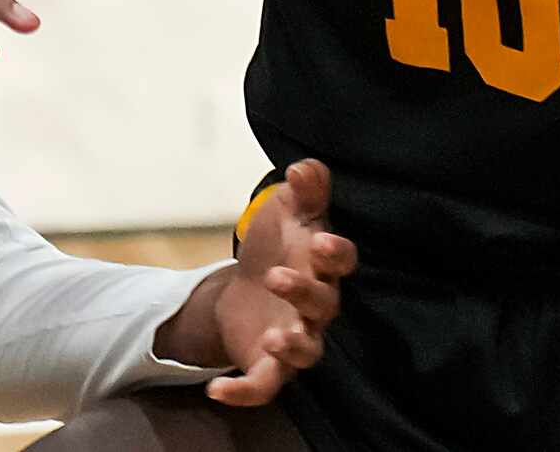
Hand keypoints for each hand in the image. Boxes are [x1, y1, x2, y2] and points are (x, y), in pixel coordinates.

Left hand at [204, 161, 356, 405]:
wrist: (246, 287)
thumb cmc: (277, 244)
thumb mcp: (287, 210)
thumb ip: (303, 190)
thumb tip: (304, 167)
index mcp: (323, 266)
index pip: (342, 262)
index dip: (336, 254)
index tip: (320, 242)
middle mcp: (316, 308)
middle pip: (324, 306)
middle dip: (304, 292)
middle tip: (277, 276)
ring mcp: (295, 339)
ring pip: (306, 353)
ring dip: (293, 347)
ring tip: (275, 337)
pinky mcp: (269, 367)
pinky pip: (263, 387)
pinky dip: (242, 392)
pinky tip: (216, 390)